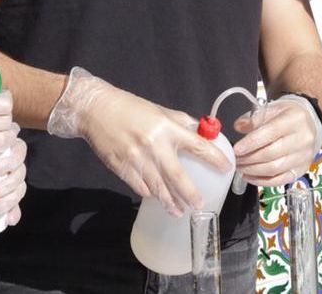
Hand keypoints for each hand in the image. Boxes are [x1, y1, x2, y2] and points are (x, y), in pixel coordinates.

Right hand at [47, 68, 230, 216]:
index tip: (225, 168)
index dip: (214, 158)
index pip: (197, 146)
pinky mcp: (122, 168)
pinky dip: (150, 194)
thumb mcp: (160, 110)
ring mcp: (137, 159)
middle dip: (191, 194)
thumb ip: (181, 123)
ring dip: (171, 202)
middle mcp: (154, 145)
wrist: (97, 111)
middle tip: (200, 205)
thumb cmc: (130, 109)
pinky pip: (140, 187)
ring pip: (158, 188)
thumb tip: (201, 133)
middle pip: (178, 177)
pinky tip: (156, 198)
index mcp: (167, 128)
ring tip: (180, 212)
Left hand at [232, 95, 321, 187]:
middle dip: (248, 159)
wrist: (310, 123)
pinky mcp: (301, 169)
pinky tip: (250, 176)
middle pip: (271, 154)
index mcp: (295, 119)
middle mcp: (303, 139)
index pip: (271, 132)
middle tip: (235, 159)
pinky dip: (262, 181)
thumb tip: (239, 126)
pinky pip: (280, 180)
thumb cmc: (290, 115)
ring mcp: (303, 156)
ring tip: (240, 167)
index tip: (236, 149)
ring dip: (253, 170)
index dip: (251, 143)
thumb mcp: (273, 108)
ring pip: (274, 169)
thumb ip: (254, 118)